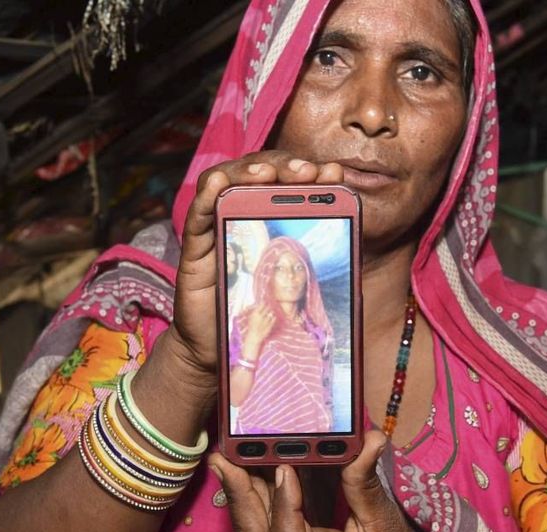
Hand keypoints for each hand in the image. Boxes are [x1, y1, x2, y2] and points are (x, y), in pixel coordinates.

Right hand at [166, 152, 343, 379]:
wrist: (226, 349)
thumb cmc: (262, 311)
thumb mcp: (295, 285)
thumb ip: (317, 259)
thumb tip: (352, 240)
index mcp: (271, 219)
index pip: (288, 182)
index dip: (309, 172)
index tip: (332, 173)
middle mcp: (242, 215)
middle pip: (258, 174)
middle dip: (283, 168)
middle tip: (305, 172)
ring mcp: (216, 227)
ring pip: (225, 183)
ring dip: (246, 172)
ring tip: (266, 174)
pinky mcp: (194, 247)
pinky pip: (197, 215)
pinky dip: (206, 196)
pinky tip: (220, 185)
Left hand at [207, 431, 435, 531]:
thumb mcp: (385, 527)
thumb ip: (365, 486)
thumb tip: (368, 441)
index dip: (284, 508)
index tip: (284, 469)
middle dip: (240, 497)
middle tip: (227, 458)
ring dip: (240, 495)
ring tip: (229, 456)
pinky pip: (260, 531)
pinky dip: (252, 500)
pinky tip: (244, 471)